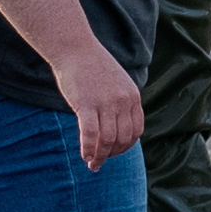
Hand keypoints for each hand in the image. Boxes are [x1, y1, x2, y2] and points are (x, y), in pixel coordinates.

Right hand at [54, 45, 144, 169]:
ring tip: (92, 163)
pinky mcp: (86, 104)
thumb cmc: (92, 67)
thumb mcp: (116, 83)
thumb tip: (117, 128)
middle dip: (113, 154)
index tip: (114, 152)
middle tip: (100, 161)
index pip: (136, 131)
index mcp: (132, 97)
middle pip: (123, 138)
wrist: (74, 48)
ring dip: (100, 156)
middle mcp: (123, 101)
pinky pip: (90, 134)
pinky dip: (88, 148)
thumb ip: (120, 103)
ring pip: (108, 140)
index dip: (126, 146)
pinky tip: (84, 156)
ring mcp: (106, 103)